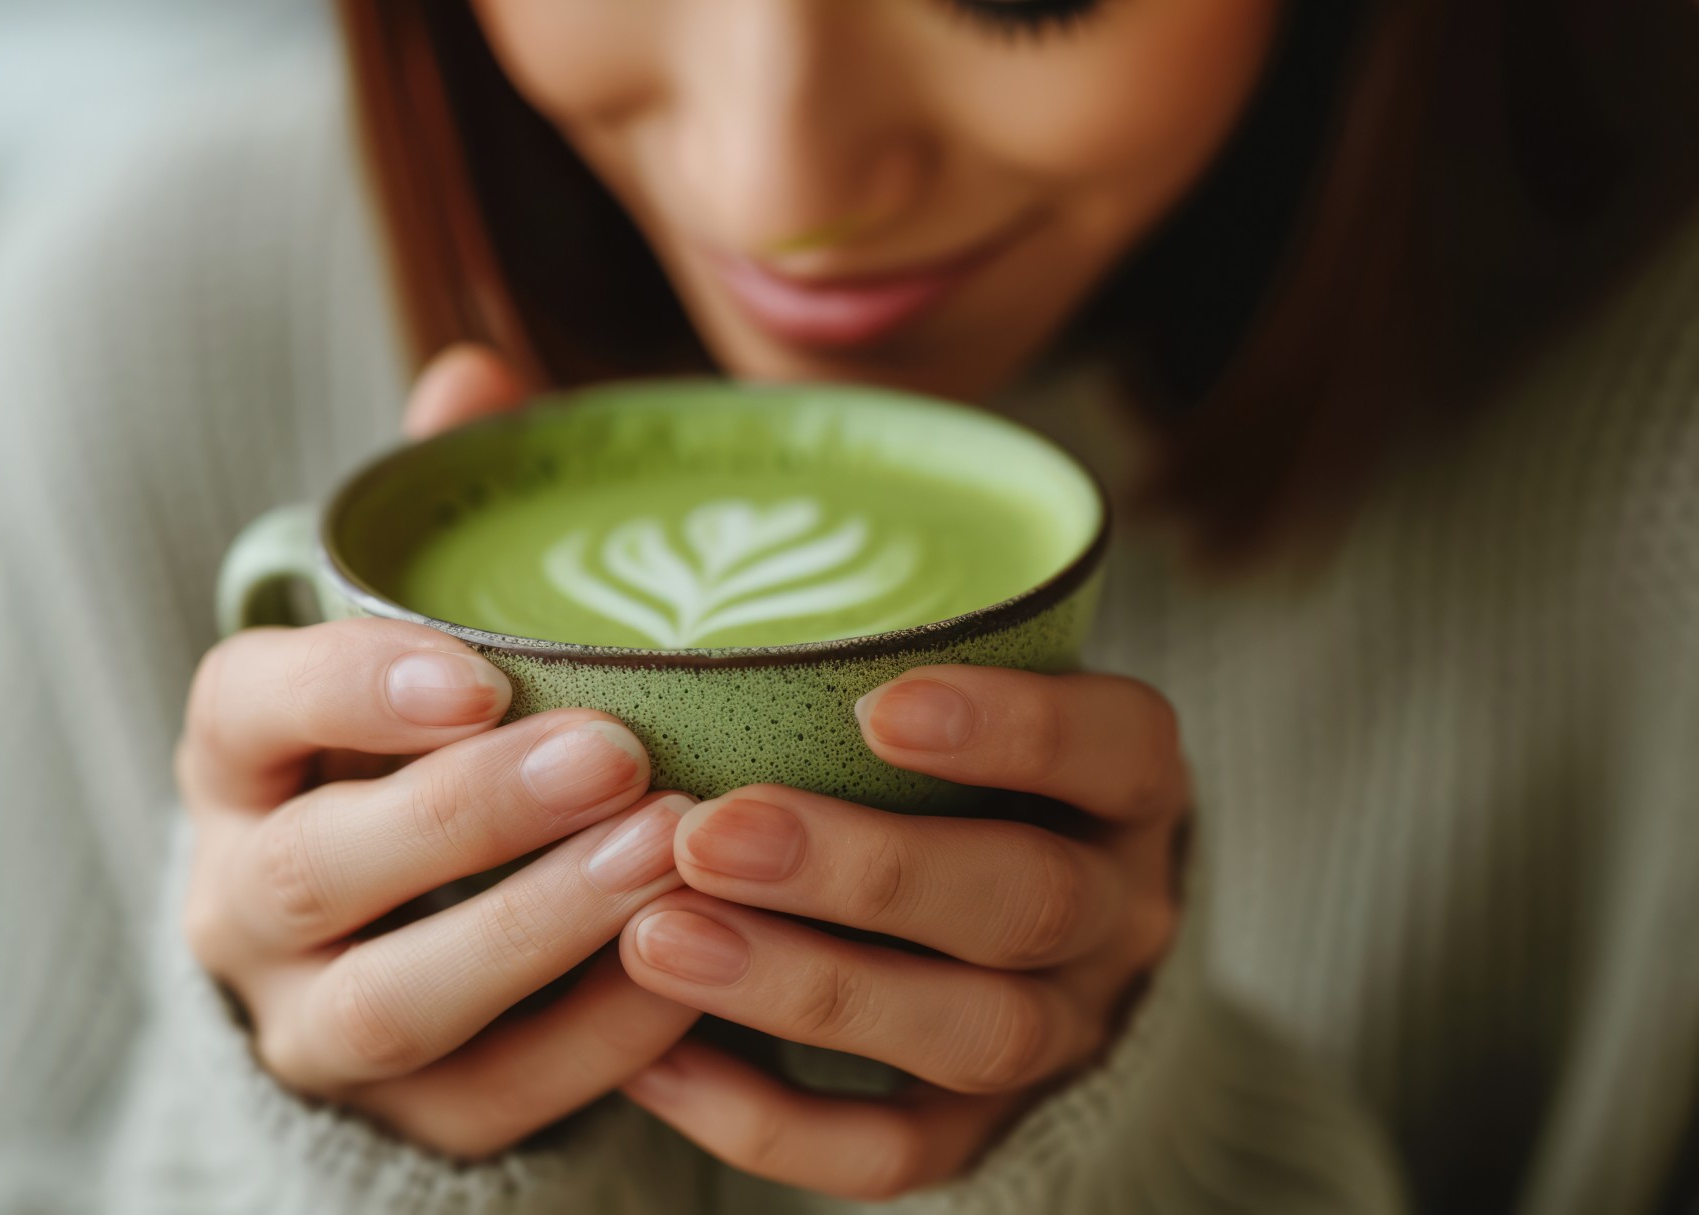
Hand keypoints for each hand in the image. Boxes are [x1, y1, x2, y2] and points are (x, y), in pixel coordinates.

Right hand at [176, 345, 700, 1158]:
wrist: (389, 948)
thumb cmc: (422, 758)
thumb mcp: (418, 645)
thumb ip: (440, 521)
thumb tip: (477, 368)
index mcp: (241, 762)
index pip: (243, 709)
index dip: (344, 688)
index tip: (470, 672)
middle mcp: (244, 897)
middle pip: (316, 868)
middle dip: (465, 816)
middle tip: (616, 751)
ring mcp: (308, 1024)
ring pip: (392, 1003)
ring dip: (533, 931)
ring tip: (669, 854)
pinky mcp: (401, 1121)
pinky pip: (488, 1100)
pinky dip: (591, 1044)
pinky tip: (696, 974)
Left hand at [618, 666, 1188, 1199]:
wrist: (1036, 941)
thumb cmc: (955, 772)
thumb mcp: (961, 699)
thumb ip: (862, 670)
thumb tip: (666, 627)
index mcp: (1127, 786)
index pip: (1112, 748)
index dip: (1014, 730)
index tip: (878, 705)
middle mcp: (1117, 912)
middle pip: (1027, 901)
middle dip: (867, 870)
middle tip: (712, 834)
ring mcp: (1065, 1032)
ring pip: (970, 1034)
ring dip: (808, 989)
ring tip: (657, 941)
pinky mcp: (991, 1132)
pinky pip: (898, 1154)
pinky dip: (773, 1123)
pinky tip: (655, 1065)